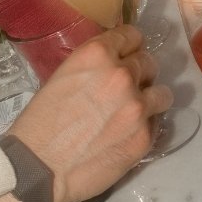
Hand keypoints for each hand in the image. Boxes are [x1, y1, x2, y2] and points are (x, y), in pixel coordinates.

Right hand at [8, 24, 170, 201]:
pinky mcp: (145, 137)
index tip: (127, 55)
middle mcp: (122, 75)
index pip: (131, 35)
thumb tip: (110, 70)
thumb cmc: (39, 122)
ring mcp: (138, 106)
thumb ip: (93, 68)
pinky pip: (156, 123)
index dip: (129, 46)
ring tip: (134, 113)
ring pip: (162, 93)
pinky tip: (127, 135)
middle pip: (149, 62)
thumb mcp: (62, 77)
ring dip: (150, 99)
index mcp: (97, 54)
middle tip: (125, 89)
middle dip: (140, 73)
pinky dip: (146, 126)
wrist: (39, 166)